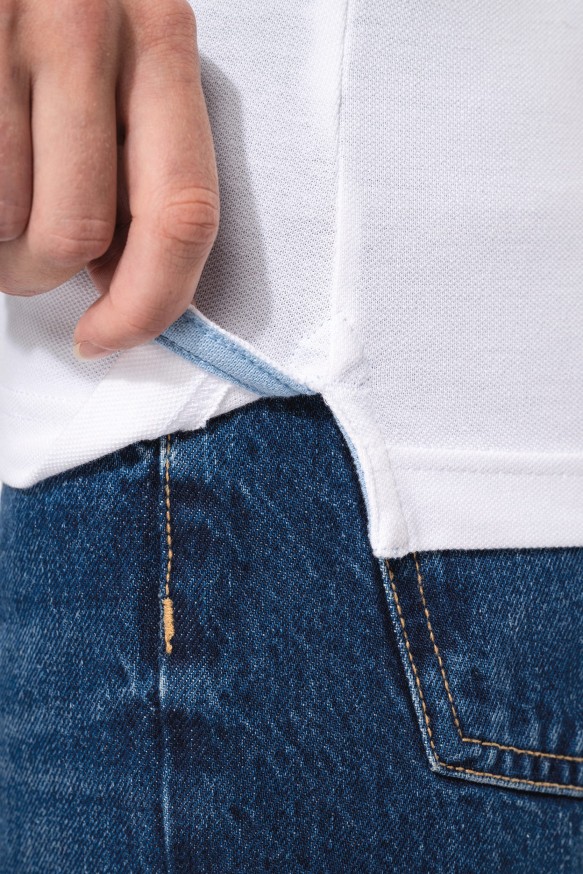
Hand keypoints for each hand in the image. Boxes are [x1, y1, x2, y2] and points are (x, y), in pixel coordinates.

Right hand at [0, 0, 219, 358]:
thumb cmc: (50, 5)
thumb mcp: (117, 58)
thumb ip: (137, 159)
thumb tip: (123, 280)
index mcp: (160, 40)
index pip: (184, 213)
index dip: (148, 303)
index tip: (107, 336)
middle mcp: (91, 27)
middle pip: (81, 231)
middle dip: (45, 276)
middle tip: (25, 263)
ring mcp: (9, 26)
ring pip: (8, 220)